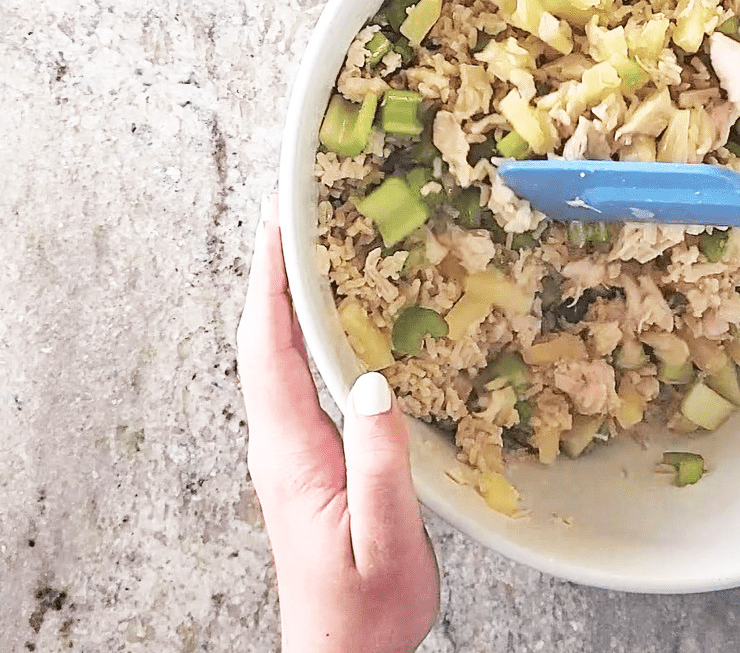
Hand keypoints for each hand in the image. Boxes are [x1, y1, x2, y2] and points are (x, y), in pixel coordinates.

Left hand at [237, 197, 438, 652]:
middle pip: (265, 342)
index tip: (281, 224)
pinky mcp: (308, 462)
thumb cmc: (364, 613)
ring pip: (279, 358)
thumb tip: (377, 385)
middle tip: (296, 215)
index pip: (270, 349)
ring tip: (313, 251)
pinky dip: (308, 336)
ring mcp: (290, 454)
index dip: (273, 282)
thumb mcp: (384, 541)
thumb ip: (380, 464)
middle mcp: (281, 446)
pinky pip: (300, 380)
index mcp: (292, 454)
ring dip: (289, 300)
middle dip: (275, 273)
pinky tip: (334, 324)